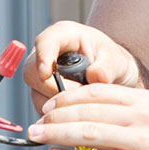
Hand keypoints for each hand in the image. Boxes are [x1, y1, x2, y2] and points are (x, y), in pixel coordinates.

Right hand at [22, 21, 138, 113]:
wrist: (111, 76)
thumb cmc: (111, 61)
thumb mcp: (116, 59)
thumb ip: (106, 67)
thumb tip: (95, 76)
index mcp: (63, 36)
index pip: (45, 42)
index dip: (43, 57)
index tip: (46, 73)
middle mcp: (46, 54)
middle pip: (33, 72)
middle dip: (55, 89)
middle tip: (81, 95)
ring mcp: (40, 75)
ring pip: (36, 93)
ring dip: (59, 104)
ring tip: (84, 102)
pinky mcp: (40, 94)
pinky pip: (42, 108)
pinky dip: (59, 113)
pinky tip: (76, 110)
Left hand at [27, 83, 148, 149]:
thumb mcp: (142, 124)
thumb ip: (112, 116)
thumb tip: (67, 113)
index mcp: (143, 101)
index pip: (96, 92)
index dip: (66, 98)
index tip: (47, 107)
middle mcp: (145, 118)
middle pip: (89, 111)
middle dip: (56, 117)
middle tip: (36, 125)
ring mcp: (145, 143)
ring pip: (90, 133)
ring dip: (58, 135)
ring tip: (40, 138)